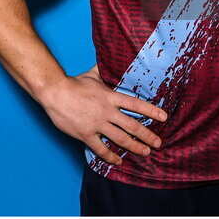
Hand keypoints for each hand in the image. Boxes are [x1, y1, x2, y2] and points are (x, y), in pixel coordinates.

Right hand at [41, 64, 167, 165]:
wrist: (54, 93)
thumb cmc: (73, 83)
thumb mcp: (91, 75)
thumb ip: (102, 70)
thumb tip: (108, 58)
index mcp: (110, 97)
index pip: (136, 104)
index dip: (151, 110)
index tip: (164, 117)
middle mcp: (107, 111)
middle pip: (132, 125)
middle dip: (147, 135)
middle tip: (158, 143)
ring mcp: (96, 124)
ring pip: (120, 139)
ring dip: (134, 147)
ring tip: (145, 152)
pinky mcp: (85, 134)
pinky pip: (100, 148)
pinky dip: (110, 156)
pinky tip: (118, 161)